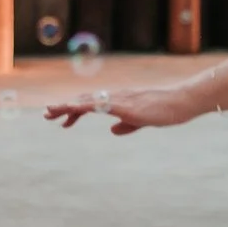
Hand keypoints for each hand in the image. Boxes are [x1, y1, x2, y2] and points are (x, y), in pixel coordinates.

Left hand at [43, 82, 202, 133]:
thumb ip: (127, 125)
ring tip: (51, 111)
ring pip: (87, 100)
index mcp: (118, 101)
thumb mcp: (142, 121)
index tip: (62, 120)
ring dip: (67, 105)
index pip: (91, 104)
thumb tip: (112, 130)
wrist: (180, 102)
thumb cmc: (164, 110)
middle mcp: (115, 96)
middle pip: (84, 100)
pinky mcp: (124, 105)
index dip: (74, 110)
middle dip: (64, 106)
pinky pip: (99, 104)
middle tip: (46, 114)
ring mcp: (118, 99)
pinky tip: (72, 108)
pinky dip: (83, 105)